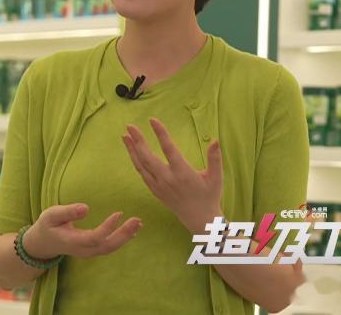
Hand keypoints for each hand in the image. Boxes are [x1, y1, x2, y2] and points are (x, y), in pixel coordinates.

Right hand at [22, 203, 141, 260]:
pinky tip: (132, 231)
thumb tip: (85, 208)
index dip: (108, 228)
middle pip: (107, 246)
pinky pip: (109, 247)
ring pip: (110, 248)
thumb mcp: (51, 215)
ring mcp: (88, 252)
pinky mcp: (92, 250)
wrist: (43, 243)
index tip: (118, 214)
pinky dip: (121, 239)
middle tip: (137, 221)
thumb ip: (68, 212)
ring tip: (138, 224)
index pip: (94, 238)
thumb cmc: (47, 226)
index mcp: (72, 241)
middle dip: (123, 234)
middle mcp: (83, 250)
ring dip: (125, 237)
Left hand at [122, 118, 222, 233]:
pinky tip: (132, 152)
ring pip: (141, 165)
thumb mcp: (216, 178)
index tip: (152, 120)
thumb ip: (215, 158)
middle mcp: (168, 179)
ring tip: (125, 136)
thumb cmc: (209, 196)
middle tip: (129, 126)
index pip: (169, 148)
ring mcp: (159, 186)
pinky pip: (142, 174)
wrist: (199, 220)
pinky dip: (135, 162)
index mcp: (183, 173)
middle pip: (148, 157)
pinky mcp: (155, 191)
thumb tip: (215, 140)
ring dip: (132, 150)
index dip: (160, 133)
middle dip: (138, 140)